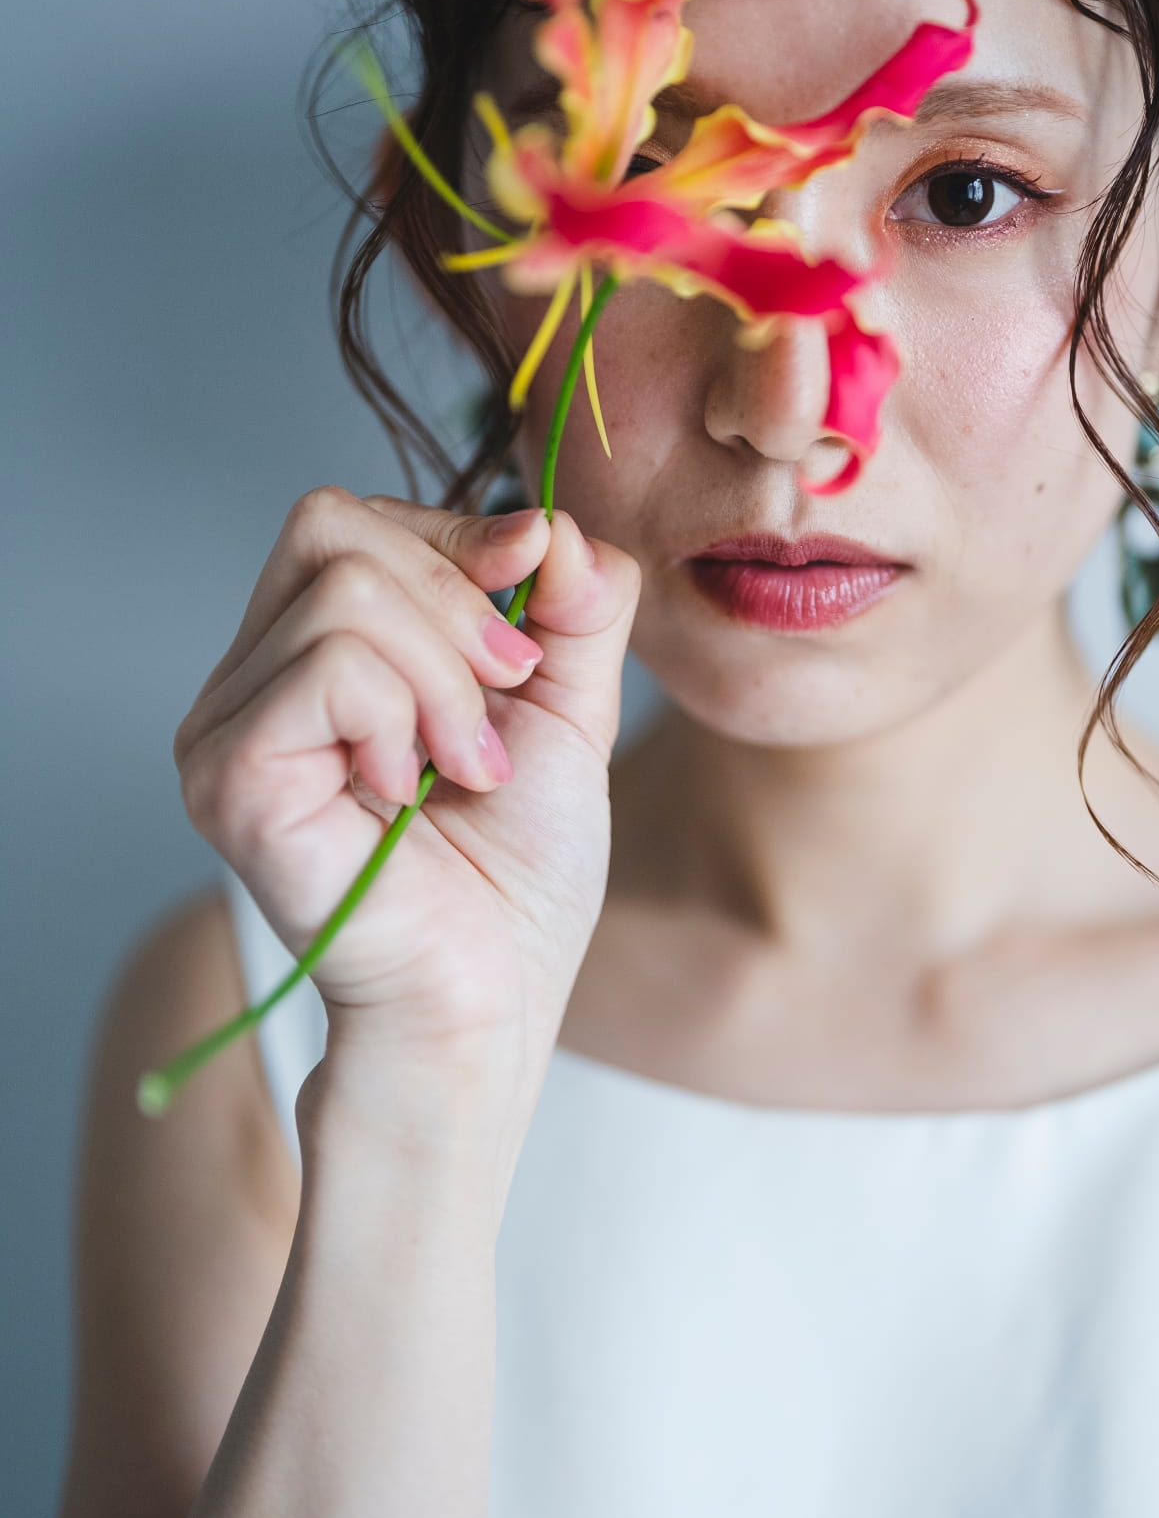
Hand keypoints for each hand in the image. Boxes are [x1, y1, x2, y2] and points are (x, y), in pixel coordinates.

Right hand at [173, 487, 639, 1089]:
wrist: (489, 998)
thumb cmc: (516, 874)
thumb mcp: (568, 704)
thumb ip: (573, 601)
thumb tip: (545, 518)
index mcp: (313, 653)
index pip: (356, 520)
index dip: (459, 543)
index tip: (529, 623)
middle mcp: (250, 679)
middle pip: (332, 525)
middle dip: (456, 599)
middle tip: (501, 698)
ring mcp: (225, 726)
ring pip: (345, 592)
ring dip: (445, 678)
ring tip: (461, 768)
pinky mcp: (230, 774)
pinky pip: (330, 665)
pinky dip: (406, 716)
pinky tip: (411, 790)